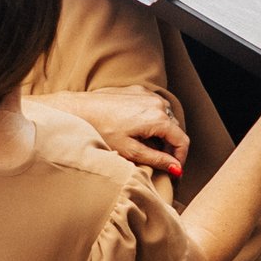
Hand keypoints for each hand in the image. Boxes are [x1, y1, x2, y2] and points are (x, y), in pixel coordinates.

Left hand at [74, 85, 191, 175]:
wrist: (79, 109)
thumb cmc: (102, 131)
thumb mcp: (131, 151)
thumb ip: (157, 159)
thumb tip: (176, 168)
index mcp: (158, 118)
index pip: (182, 140)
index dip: (180, 158)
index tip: (173, 169)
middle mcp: (156, 102)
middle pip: (174, 129)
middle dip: (169, 146)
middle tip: (157, 161)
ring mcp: (147, 94)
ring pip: (164, 117)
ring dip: (160, 132)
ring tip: (143, 145)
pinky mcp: (137, 90)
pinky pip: (152, 106)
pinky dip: (150, 119)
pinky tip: (135, 129)